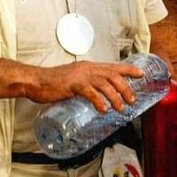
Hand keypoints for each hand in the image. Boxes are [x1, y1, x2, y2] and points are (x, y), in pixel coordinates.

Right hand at [28, 61, 144, 111]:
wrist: (35, 81)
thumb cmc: (53, 83)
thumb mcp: (75, 79)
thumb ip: (87, 85)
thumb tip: (99, 95)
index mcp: (89, 67)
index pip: (113, 66)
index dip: (128, 70)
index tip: (141, 74)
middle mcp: (87, 69)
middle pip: (113, 75)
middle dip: (126, 88)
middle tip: (132, 100)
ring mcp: (80, 76)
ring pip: (105, 84)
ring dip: (116, 97)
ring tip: (121, 108)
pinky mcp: (73, 85)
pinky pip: (91, 93)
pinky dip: (99, 101)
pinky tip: (103, 109)